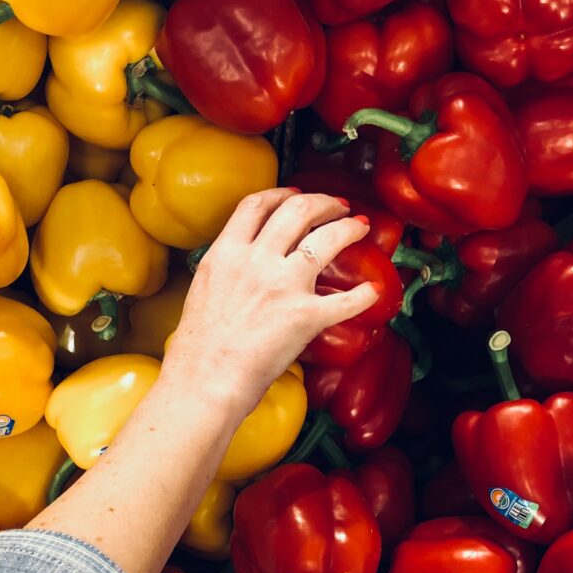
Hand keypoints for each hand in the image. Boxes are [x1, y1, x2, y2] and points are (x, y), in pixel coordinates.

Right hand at [162, 187, 378, 418]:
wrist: (205, 379)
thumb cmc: (198, 348)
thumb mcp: (203, 290)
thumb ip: (226, 270)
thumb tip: (241, 267)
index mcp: (226, 253)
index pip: (256, 205)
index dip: (282, 193)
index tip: (297, 194)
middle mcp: (256, 261)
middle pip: (297, 210)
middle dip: (324, 202)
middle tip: (338, 206)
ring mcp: (283, 285)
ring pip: (327, 238)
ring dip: (349, 228)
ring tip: (360, 227)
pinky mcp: (305, 315)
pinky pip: (346, 300)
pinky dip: (364, 296)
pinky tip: (374, 291)